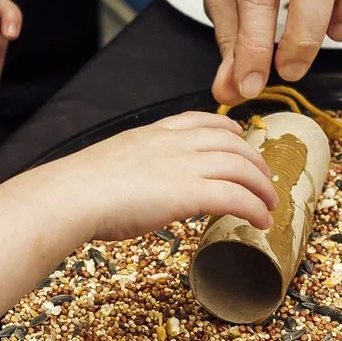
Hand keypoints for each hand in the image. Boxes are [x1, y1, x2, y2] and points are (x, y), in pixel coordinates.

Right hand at [35, 111, 275, 240]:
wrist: (70, 195)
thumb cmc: (78, 188)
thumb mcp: (111, 163)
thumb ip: (132, 168)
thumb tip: (133, 187)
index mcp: (153, 133)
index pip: (200, 120)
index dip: (227, 126)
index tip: (239, 134)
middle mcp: (173, 143)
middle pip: (230, 140)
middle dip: (254, 158)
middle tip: (264, 177)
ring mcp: (182, 166)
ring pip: (240, 166)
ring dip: (261, 186)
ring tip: (270, 204)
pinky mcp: (188, 193)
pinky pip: (235, 197)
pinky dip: (255, 208)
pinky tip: (261, 221)